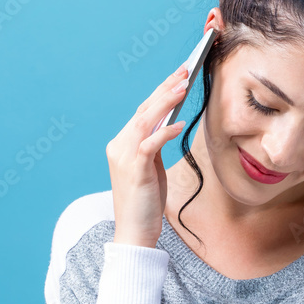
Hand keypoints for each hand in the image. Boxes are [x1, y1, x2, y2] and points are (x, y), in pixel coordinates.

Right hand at [106, 64, 189, 248]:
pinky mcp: (135, 170)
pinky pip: (150, 143)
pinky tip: (180, 123)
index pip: (143, 112)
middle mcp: (118, 146)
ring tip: (184, 86)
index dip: (161, 92)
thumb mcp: (151, 168)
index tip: (179, 76)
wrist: (134, 232)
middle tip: (184, 71)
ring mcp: (124, 157)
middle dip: (165, 88)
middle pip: (144, 110)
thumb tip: (169, 124)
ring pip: (145, 121)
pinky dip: (165, 131)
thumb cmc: (145, 202)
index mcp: (121, 145)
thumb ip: (154, 146)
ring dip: (166, 101)